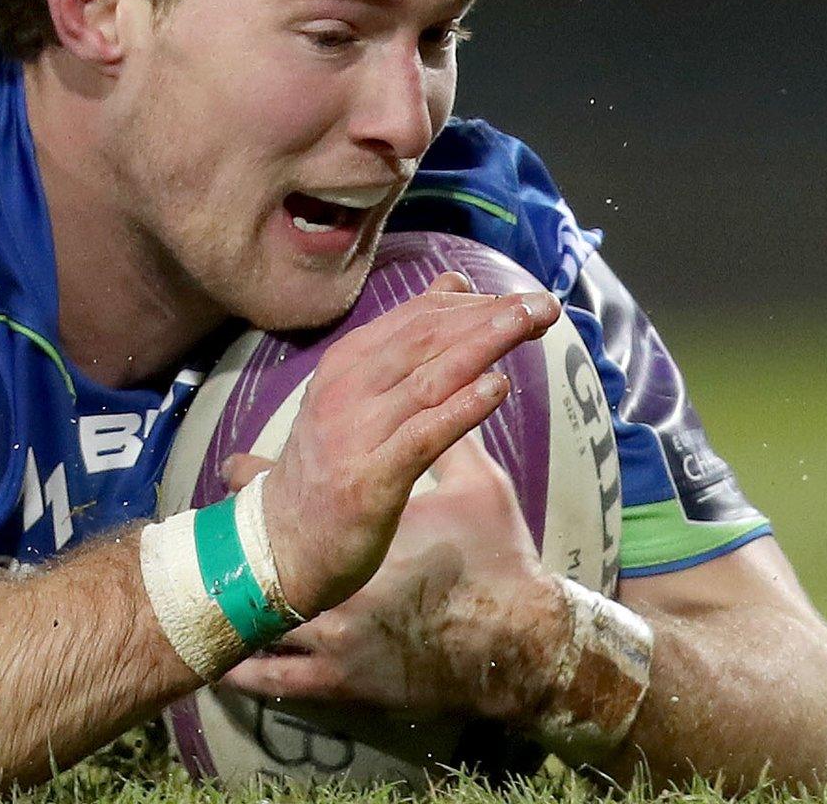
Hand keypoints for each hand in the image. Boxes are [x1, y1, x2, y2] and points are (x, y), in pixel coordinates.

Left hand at [223, 432, 571, 722]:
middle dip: (238, 538)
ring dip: (234, 605)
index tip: (231, 470)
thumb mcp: (479, 486)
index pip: (296, 492)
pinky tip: (219, 668)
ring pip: (260, 620)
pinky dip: (246, 672)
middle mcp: (337, 583)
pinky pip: (278, 680)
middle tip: (210, 528)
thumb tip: (440, 395)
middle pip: (266, 554)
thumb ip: (451, 439)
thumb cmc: (501, 561)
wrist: (521, 644)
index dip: (256, 480)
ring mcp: (333, 637)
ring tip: (205, 591)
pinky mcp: (340, 682)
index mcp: (365, 529)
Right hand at [257, 272, 559, 617]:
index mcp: (346, 364)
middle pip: (427, 338)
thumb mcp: (357, 392)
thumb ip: (404, 342)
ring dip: (484, 346)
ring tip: (528, 324)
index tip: (525, 299)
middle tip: (543, 305)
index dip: (476, 303)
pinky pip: (423, 436)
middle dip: (490, 317)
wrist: (282, 542)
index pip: (417, 316)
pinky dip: (461, 408)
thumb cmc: (329, 465)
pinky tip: (497, 388)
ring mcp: (356, 433)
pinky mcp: (370, 479)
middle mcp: (347, 389)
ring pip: (429, 378)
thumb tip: (453, 284)